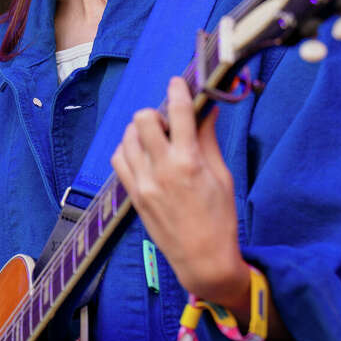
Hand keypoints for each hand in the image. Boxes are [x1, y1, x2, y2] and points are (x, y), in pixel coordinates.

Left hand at [111, 77, 247, 305]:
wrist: (202, 259)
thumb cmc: (219, 218)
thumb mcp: (221, 176)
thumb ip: (209, 140)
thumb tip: (208, 110)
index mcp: (189, 162)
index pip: (179, 113)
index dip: (178, 90)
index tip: (179, 81)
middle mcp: (161, 170)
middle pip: (144, 119)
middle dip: (156, 112)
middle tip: (169, 123)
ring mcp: (143, 184)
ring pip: (127, 138)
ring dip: (140, 131)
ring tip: (156, 138)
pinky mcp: (133, 196)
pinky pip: (119, 160)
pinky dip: (128, 149)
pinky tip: (143, 154)